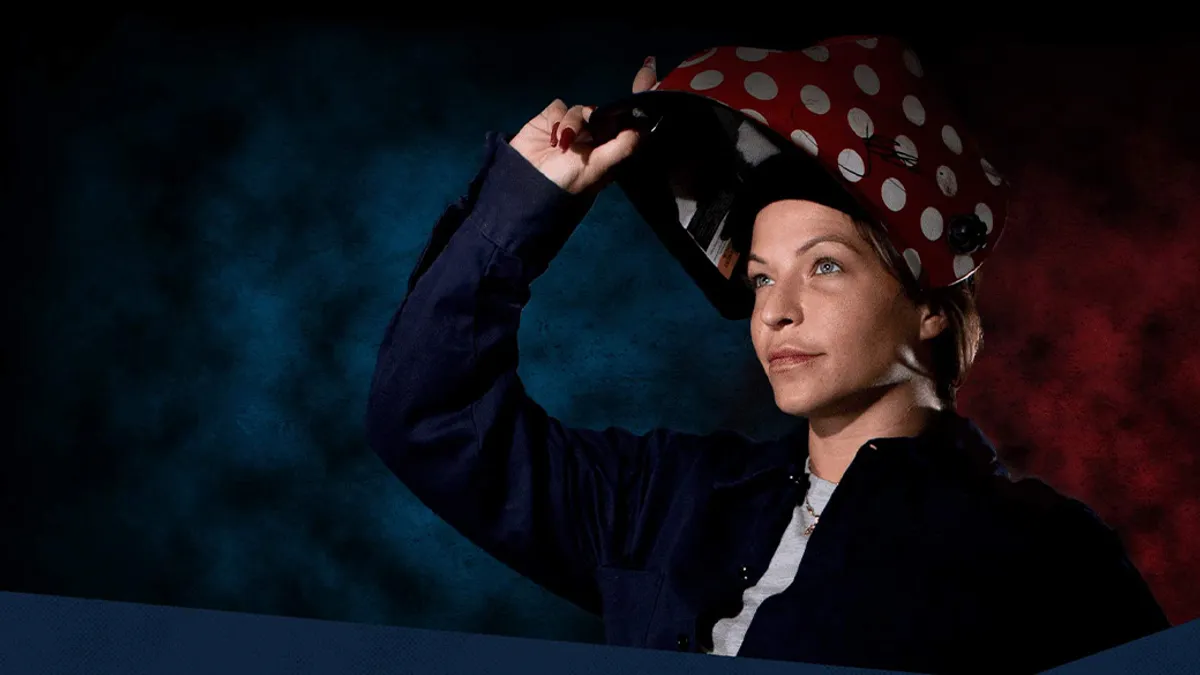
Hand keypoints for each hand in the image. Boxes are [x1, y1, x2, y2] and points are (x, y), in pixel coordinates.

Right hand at [509, 57, 659, 194]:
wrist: (525, 186)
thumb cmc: (567, 183)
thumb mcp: (599, 168)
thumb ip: (621, 146)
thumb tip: (643, 126)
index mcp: (609, 150)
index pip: (627, 123)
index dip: (636, 102)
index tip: (648, 74)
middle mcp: (593, 137)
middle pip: (604, 112)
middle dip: (602, 113)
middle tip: (596, 119)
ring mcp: (572, 128)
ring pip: (581, 108)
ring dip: (573, 123)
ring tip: (562, 144)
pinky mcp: (550, 120)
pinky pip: (559, 106)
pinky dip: (556, 118)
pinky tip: (552, 137)